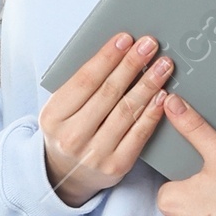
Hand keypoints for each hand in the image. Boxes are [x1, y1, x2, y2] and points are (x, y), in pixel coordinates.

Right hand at [41, 32, 172, 205]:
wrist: (65, 176)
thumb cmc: (67, 131)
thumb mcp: (60, 108)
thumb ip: (80, 85)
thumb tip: (116, 52)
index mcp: (53, 116)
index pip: (84, 80)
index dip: (107, 57)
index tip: (125, 39)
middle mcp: (72, 137)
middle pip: (108, 93)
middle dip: (132, 65)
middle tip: (150, 45)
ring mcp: (95, 154)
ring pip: (127, 111)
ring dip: (148, 85)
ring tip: (162, 66)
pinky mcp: (116, 166)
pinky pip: (139, 134)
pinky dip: (152, 112)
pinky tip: (162, 96)